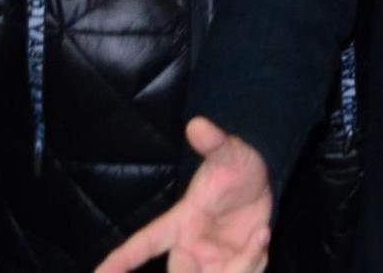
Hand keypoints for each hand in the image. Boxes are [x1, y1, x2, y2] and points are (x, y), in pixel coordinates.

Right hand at [96, 118, 271, 272]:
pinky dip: (255, 262)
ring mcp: (210, 259)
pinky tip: (262, 236)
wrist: (263, 180)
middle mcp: (190, 246)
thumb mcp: (229, 152)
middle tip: (221, 264)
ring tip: (258, 234)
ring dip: (241, 266)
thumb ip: (214, 142)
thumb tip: (197, 123)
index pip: (142, 244)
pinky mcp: (231, 265)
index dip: (119, 262)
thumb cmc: (237, 165)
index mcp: (180, 222)